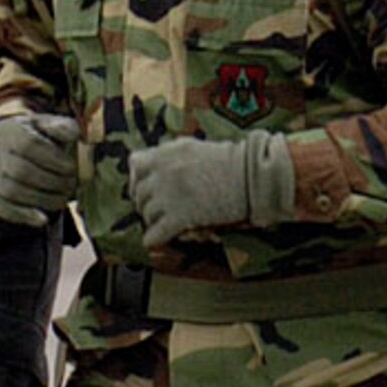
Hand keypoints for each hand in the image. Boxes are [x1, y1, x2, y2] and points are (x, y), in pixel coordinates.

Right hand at [0, 113, 79, 226]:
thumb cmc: (27, 137)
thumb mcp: (42, 125)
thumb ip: (60, 126)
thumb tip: (76, 134)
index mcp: (12, 134)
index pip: (31, 145)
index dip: (55, 160)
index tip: (71, 168)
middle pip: (23, 171)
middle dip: (53, 181)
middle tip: (71, 185)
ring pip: (14, 192)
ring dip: (44, 199)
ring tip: (63, 198)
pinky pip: (4, 209)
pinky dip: (24, 216)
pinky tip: (43, 219)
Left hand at [129, 132, 294, 248]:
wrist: (251, 177)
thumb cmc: (230, 161)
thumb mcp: (195, 147)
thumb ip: (171, 155)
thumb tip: (154, 164)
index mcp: (167, 152)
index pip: (135, 165)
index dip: (139, 178)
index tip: (144, 187)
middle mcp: (164, 172)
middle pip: (140, 193)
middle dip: (146, 203)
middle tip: (157, 210)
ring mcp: (170, 195)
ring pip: (146, 214)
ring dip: (154, 220)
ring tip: (165, 223)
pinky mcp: (181, 216)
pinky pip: (155, 234)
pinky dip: (155, 239)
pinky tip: (158, 239)